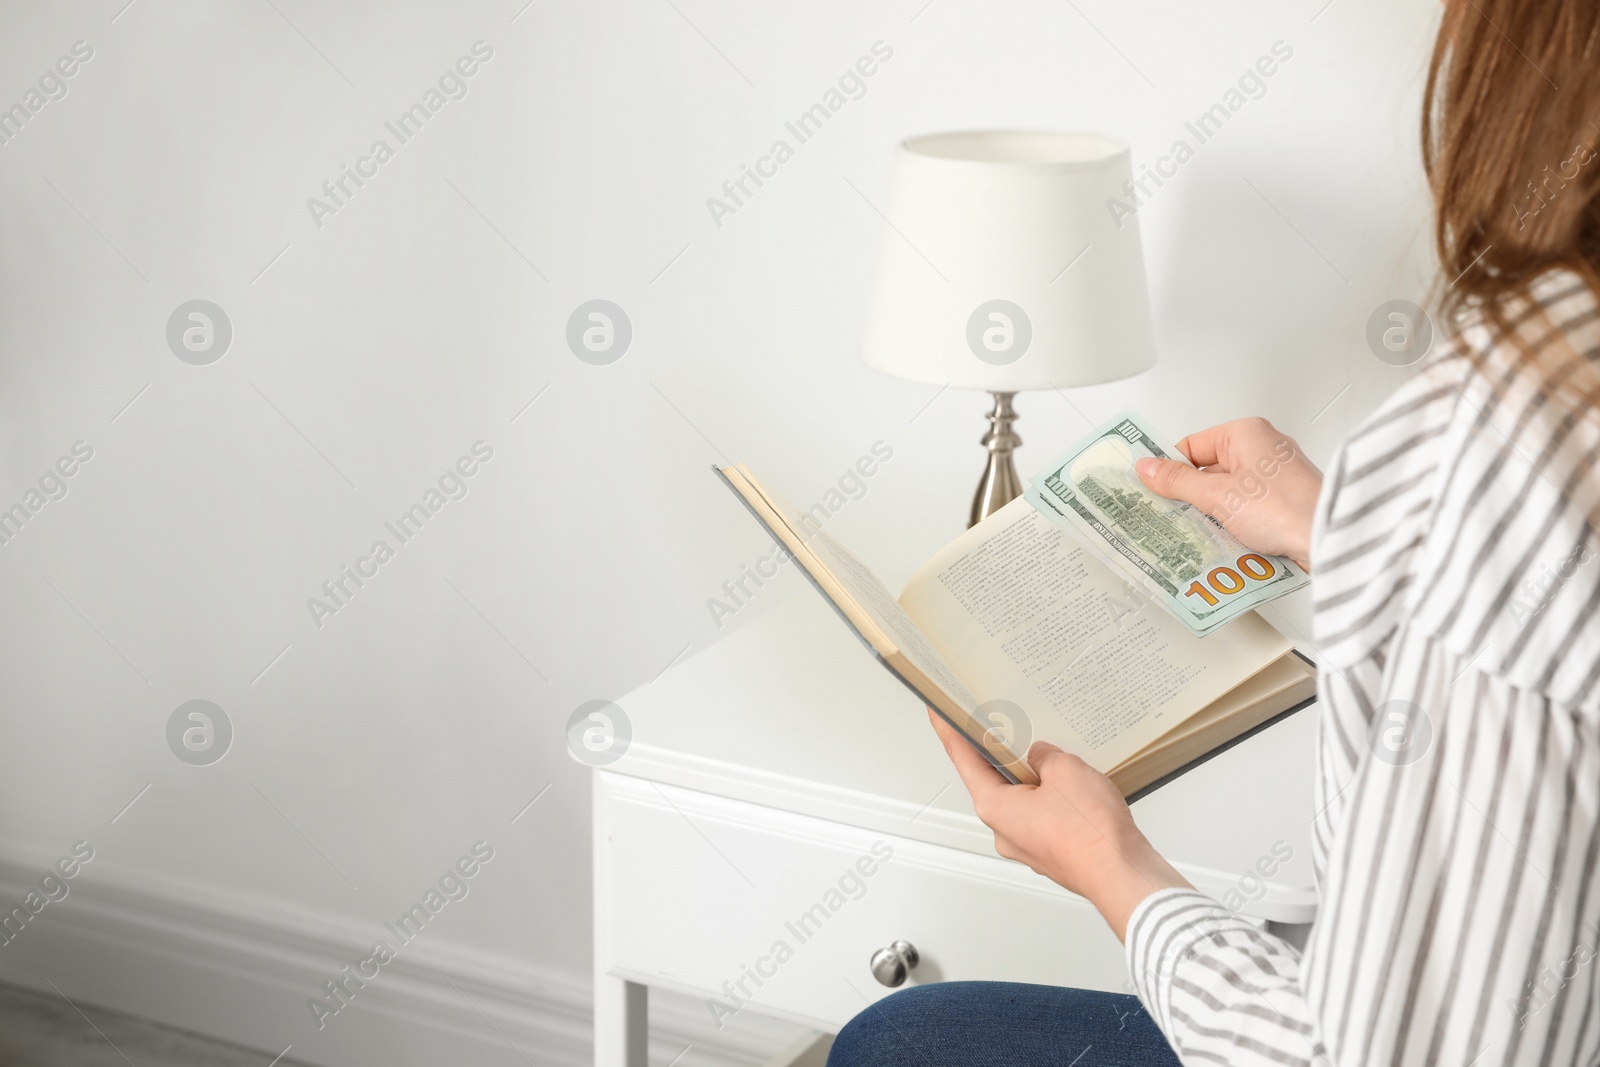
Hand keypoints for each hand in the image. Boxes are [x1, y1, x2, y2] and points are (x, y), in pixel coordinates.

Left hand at [929, 710, 1189, 940]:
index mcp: (995, 807)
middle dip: (1000, 753)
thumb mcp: (1065, 770)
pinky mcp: (1051, 851)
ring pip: (1022, 799)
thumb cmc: (1091, 835)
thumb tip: (1041, 756)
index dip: (951, 732)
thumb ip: (1044, 755)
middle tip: (1000, 725)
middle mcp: (1005, 830)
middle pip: (992, 780)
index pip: (963, 759)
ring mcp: (1028, 844)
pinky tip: (1072, 785)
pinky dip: (1052, 797)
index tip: (940, 714)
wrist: (1123, 875)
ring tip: (1050, 753)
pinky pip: (1043, 815)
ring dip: (1033, 777)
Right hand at [1134, 417, 1321, 570]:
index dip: (1171, 471)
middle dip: (1191, 496)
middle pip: (1208, 470)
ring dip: (1212, 512)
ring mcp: (1275, 475)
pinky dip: (1233, 521)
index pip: (1191, 446)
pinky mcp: (1284, 499)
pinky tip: (1225, 538)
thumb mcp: (1218, 496)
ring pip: (1226, 491)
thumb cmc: (1285, 509)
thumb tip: (1147, 468)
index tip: (1152, 491)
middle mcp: (1263, 447)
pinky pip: (1246, 506)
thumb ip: (1178, 481)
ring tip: (1200, 531)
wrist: (1330, 539)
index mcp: (1246, 433)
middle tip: (1172, 516)